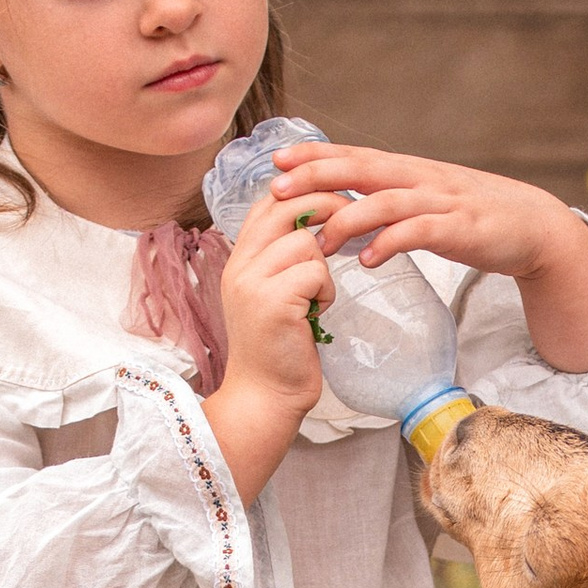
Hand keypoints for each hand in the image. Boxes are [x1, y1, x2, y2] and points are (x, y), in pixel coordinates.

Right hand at [202, 189, 333, 501]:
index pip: (268, 201)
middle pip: (285, 207)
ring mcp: (252, 281)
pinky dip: (325, 292)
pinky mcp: (273, 301)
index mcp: (239, 258)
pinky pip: (316, 272)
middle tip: (347, 223)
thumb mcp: (273, 294)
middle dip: (325, 208)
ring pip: (306, 242)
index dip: (303, 191)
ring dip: (323, 269)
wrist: (265, 397)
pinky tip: (317, 314)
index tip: (333, 201)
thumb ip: (282, 258)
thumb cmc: (279, 349)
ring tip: (316, 299)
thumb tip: (315, 222)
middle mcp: (239, 264)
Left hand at [272, 144, 587, 374]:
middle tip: (279, 191)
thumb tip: (342, 208)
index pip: (355, 156)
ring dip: (348, 219)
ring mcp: (442, 202)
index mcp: (409, 172)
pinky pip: (419, 232)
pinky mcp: (461, 229)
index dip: (315, 156)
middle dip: (318, 177)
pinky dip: (390, 243)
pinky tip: (366, 260)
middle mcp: (421, 179)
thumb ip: (390, 201)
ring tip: (318, 242)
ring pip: (386, 202)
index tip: (276, 161)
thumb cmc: (475, 218)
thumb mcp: (427, 201)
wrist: (535, 227)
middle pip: (362, 170)